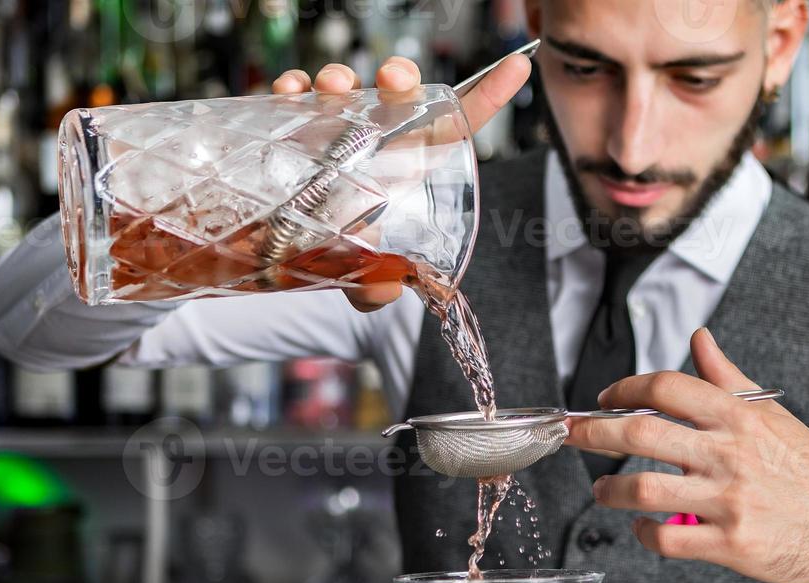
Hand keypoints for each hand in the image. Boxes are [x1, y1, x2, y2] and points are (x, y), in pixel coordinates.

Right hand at [272, 54, 531, 313]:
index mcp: (412, 163)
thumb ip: (379, 287)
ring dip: (341, 76)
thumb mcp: (368, 278)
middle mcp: (379, 137)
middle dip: (400, 74)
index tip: (517, 66)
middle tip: (393, 82)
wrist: (295, 255)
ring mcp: (338, 127)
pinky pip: (297, 97)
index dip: (490, 94)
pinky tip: (291, 91)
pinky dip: (294, 87)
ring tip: (332, 86)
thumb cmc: (347, 256)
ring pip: (349, 85)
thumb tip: (382, 290)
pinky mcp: (298, 127)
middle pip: (401, 91)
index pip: (457, 125)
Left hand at [564, 328, 808, 582]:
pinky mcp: (731, 545)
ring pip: (643, 489)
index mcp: (740, 417)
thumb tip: (700, 339)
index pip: (668, 387)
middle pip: (641, 432)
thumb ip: (729, 378)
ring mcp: (730, 501)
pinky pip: (667, 539)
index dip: (624, 390)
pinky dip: (642, 533)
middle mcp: (731, 454)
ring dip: (610, 489)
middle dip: (593, 432)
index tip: (603, 401)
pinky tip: (642, 526)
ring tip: (603, 489)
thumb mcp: (774, 416)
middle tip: (573, 436)